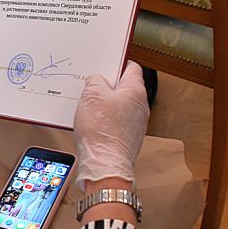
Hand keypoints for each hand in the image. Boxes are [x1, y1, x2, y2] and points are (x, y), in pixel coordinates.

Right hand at [73, 61, 148, 190]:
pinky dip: (104, 120)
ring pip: (118, 105)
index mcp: (135, 91)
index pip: (131, 67)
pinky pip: (115, 121)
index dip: (116, 63)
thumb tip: (97, 80)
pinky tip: (91, 123)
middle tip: (89, 87)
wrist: (104, 165)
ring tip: (87, 107)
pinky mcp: (127, 137)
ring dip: (103, 104)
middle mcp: (140, 107)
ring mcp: (135, 124)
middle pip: (123, 87)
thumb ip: (95, 80)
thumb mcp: (91, 95)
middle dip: (106, 86)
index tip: (104, 63)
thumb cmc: (101, 131)